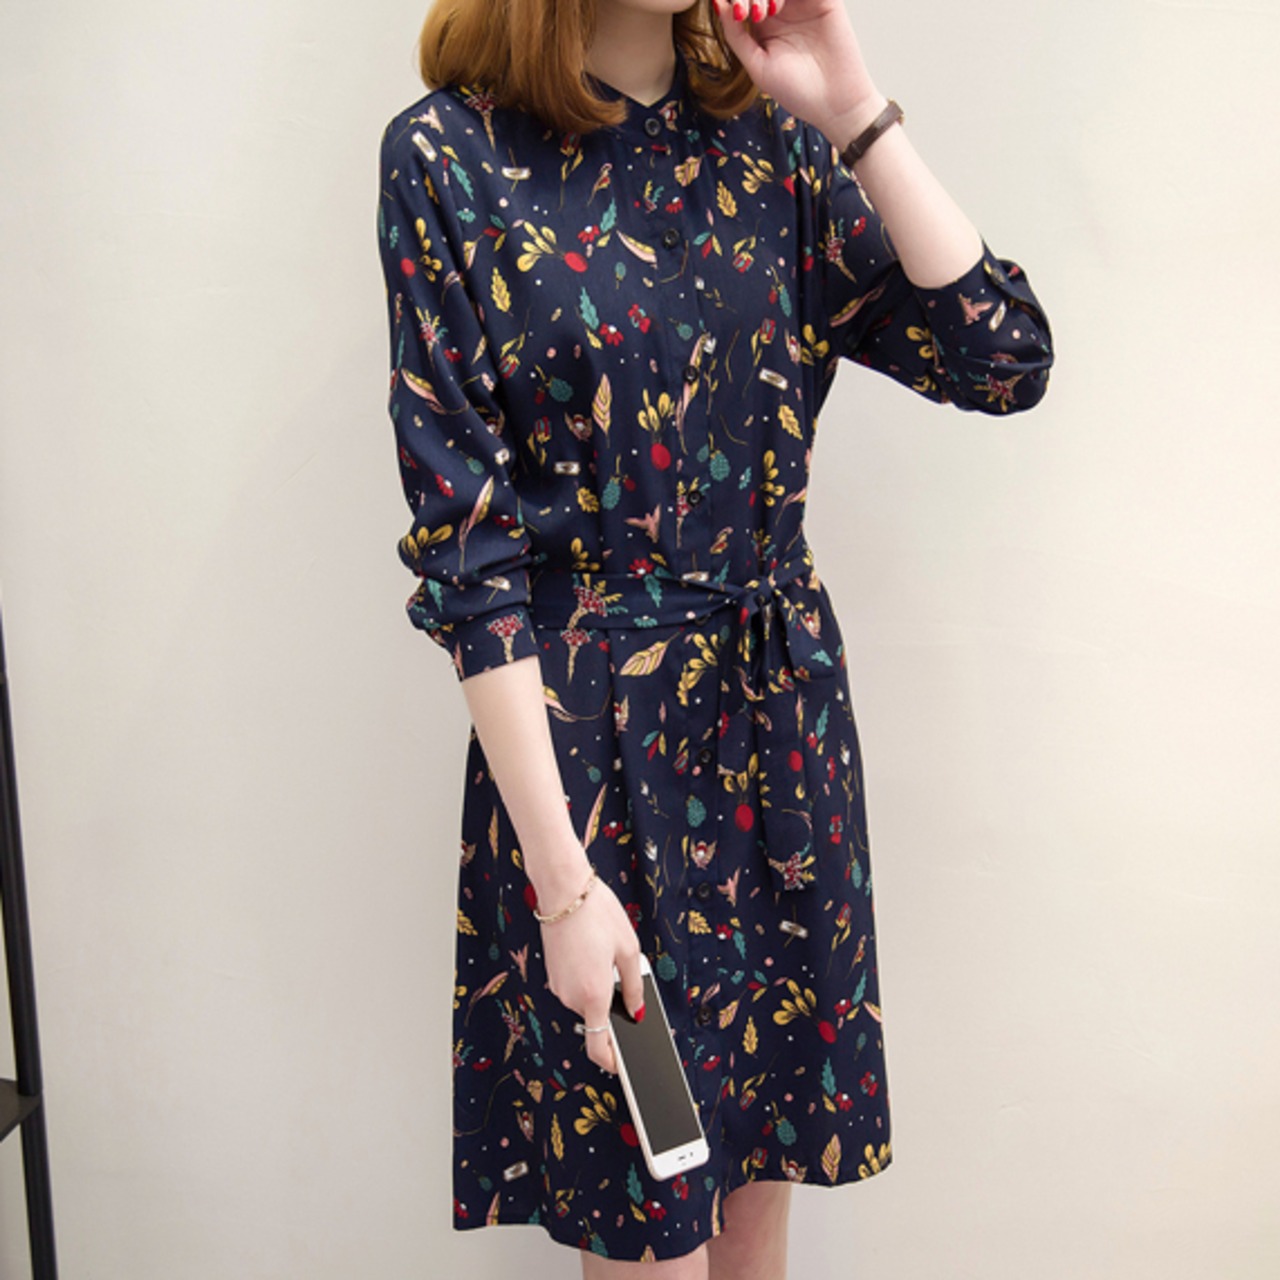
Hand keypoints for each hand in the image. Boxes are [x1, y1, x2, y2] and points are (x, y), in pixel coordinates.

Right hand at [540, 874, 646, 1074]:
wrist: (563, 891)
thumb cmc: (597, 915)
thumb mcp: (628, 949)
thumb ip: (634, 986)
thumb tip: (637, 1010)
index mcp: (593, 996)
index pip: (598, 1047)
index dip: (612, 1062)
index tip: (624, 1066)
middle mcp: (571, 996)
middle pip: (596, 1019)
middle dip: (612, 1008)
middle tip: (626, 981)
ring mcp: (559, 986)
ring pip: (585, 1001)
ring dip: (600, 990)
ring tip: (608, 957)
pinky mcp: (553, 974)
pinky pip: (575, 987)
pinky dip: (588, 979)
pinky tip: (595, 953)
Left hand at [710, 0, 887, 147]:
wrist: (834, 102)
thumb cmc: (796, 91)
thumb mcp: (757, 66)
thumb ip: (736, 36)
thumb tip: (718, 4)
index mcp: (762, 23)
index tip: (737, 15)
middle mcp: (782, 8)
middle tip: (750, 13)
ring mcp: (803, 2)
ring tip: (769, 11)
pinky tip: (781, 4)